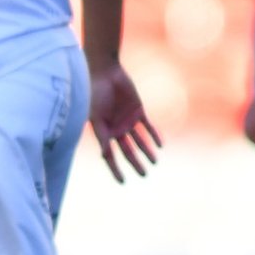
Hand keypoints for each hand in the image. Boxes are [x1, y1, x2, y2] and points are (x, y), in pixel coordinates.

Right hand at [89, 61, 161, 181]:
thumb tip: (104, 155)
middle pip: (127, 151)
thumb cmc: (94, 93)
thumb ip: (100, 135)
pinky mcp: (137, 110)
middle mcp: (115, 129)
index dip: (115, 169)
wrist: (104, 71)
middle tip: (144, 175)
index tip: (123, 182)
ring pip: (139, 140)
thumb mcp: (96, 116)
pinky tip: (160, 145)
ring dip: (147, 151)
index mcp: (102, 132)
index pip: (109, 155)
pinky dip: (154, 135)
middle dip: (135, 163)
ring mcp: (127, 120)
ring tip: (154, 162)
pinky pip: (147, 126)